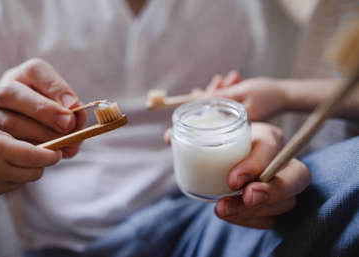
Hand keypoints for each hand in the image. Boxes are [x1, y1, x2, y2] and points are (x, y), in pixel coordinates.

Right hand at [0, 58, 86, 157]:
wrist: (19, 124)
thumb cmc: (48, 113)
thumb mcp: (61, 103)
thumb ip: (70, 108)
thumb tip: (73, 120)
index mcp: (23, 73)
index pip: (35, 71)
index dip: (56, 89)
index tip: (75, 106)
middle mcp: (0, 88)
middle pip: (13, 95)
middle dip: (45, 112)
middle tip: (68, 126)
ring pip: (8, 123)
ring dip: (40, 136)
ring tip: (63, 145)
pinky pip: (5, 144)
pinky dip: (30, 152)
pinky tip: (48, 156)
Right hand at [0, 123, 60, 203]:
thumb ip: (7, 138)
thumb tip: (30, 147)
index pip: (37, 156)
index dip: (52, 155)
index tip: (58, 152)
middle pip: (35, 172)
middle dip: (42, 163)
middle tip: (41, 153)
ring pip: (24, 181)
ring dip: (27, 171)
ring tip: (15, 159)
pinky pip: (8, 187)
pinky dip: (12, 178)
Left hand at [163, 123, 310, 228]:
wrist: (234, 163)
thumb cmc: (224, 146)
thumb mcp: (213, 136)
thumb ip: (193, 135)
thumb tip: (168, 137)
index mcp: (267, 137)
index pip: (271, 146)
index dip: (254, 164)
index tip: (231, 180)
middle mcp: (283, 159)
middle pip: (297, 176)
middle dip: (271, 191)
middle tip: (244, 197)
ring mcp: (285, 183)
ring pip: (288, 201)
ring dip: (256, 210)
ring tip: (224, 210)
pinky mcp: (280, 203)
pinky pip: (275, 217)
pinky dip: (252, 220)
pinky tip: (231, 216)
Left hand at [206, 73, 286, 120]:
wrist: (288, 95)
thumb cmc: (268, 92)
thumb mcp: (243, 90)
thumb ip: (224, 94)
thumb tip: (205, 97)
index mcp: (234, 120)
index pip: (211, 111)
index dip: (203, 100)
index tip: (195, 90)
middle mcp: (236, 121)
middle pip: (216, 106)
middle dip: (216, 91)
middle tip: (219, 79)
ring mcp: (240, 116)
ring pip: (225, 101)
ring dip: (226, 87)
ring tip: (234, 76)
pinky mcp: (244, 111)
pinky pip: (233, 101)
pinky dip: (233, 90)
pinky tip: (236, 79)